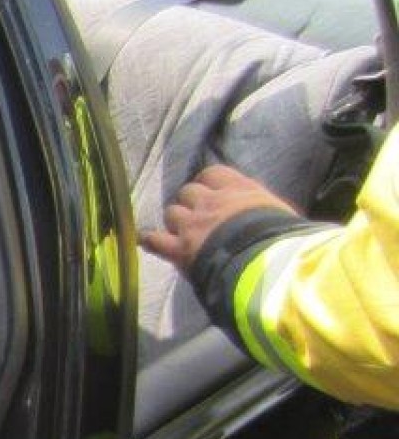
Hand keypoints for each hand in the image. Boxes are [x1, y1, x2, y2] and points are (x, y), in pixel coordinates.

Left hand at [140, 164, 297, 272]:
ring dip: (176, 222)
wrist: (272, 264)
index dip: (207, 184)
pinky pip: (154, 239)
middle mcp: (212, 201)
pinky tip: (150, 242)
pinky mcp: (180, 249)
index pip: (213, 173)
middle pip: (189, 192)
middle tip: (199, 220)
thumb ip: (266, 209)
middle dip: (192, 204)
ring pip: (172, 212)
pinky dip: (151, 241)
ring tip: (185, 235)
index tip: (210, 193)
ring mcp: (193, 224)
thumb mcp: (283, 214)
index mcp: (240, 189)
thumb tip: (272, 216)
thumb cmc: (288, 241)